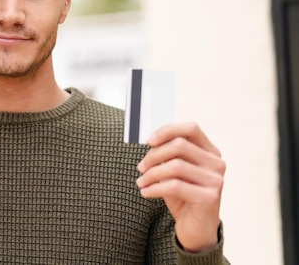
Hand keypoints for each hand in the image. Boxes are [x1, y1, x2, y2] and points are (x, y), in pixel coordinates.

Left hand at [136, 122, 225, 252]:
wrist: (196, 228)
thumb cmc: (183, 195)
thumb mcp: (174, 171)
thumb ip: (168, 155)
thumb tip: (150, 141)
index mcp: (210, 151)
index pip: (191, 128)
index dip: (168, 130)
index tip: (149, 140)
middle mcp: (216, 163)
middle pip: (179, 145)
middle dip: (153, 155)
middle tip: (140, 167)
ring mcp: (215, 180)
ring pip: (174, 166)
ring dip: (151, 174)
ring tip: (141, 182)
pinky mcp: (209, 197)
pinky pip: (174, 186)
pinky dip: (154, 188)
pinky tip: (146, 192)